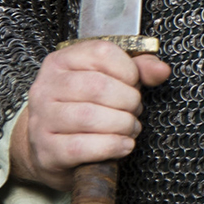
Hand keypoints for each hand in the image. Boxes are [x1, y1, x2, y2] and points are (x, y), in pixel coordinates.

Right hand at [9, 41, 171, 191]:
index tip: (134, 84)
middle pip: (98, 86)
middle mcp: (45, 87)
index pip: (102, 53)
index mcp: (61, 61)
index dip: (129, 71)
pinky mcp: (46, 150)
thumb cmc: (84, 109)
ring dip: (122, 125)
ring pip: (89, 117)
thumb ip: (139, 69)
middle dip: (128, 101)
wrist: (50, 148)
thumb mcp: (110, 81)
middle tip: (134, 110)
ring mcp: (42, 119)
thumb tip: (161, 70)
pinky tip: (122, 145)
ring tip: (129, 128)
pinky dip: (111, 146)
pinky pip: (81, 147)